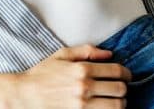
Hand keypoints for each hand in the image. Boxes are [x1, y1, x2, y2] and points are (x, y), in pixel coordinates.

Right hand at [11, 44, 131, 108]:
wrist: (27, 94)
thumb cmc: (43, 74)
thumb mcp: (61, 55)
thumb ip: (86, 51)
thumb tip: (109, 53)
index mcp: (82, 69)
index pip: (116, 71)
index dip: (126, 73)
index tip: (126, 75)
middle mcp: (85, 87)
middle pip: (120, 89)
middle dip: (123, 87)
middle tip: (118, 87)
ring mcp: (83, 104)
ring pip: (118, 105)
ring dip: (119, 102)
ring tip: (114, 99)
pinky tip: (105, 106)